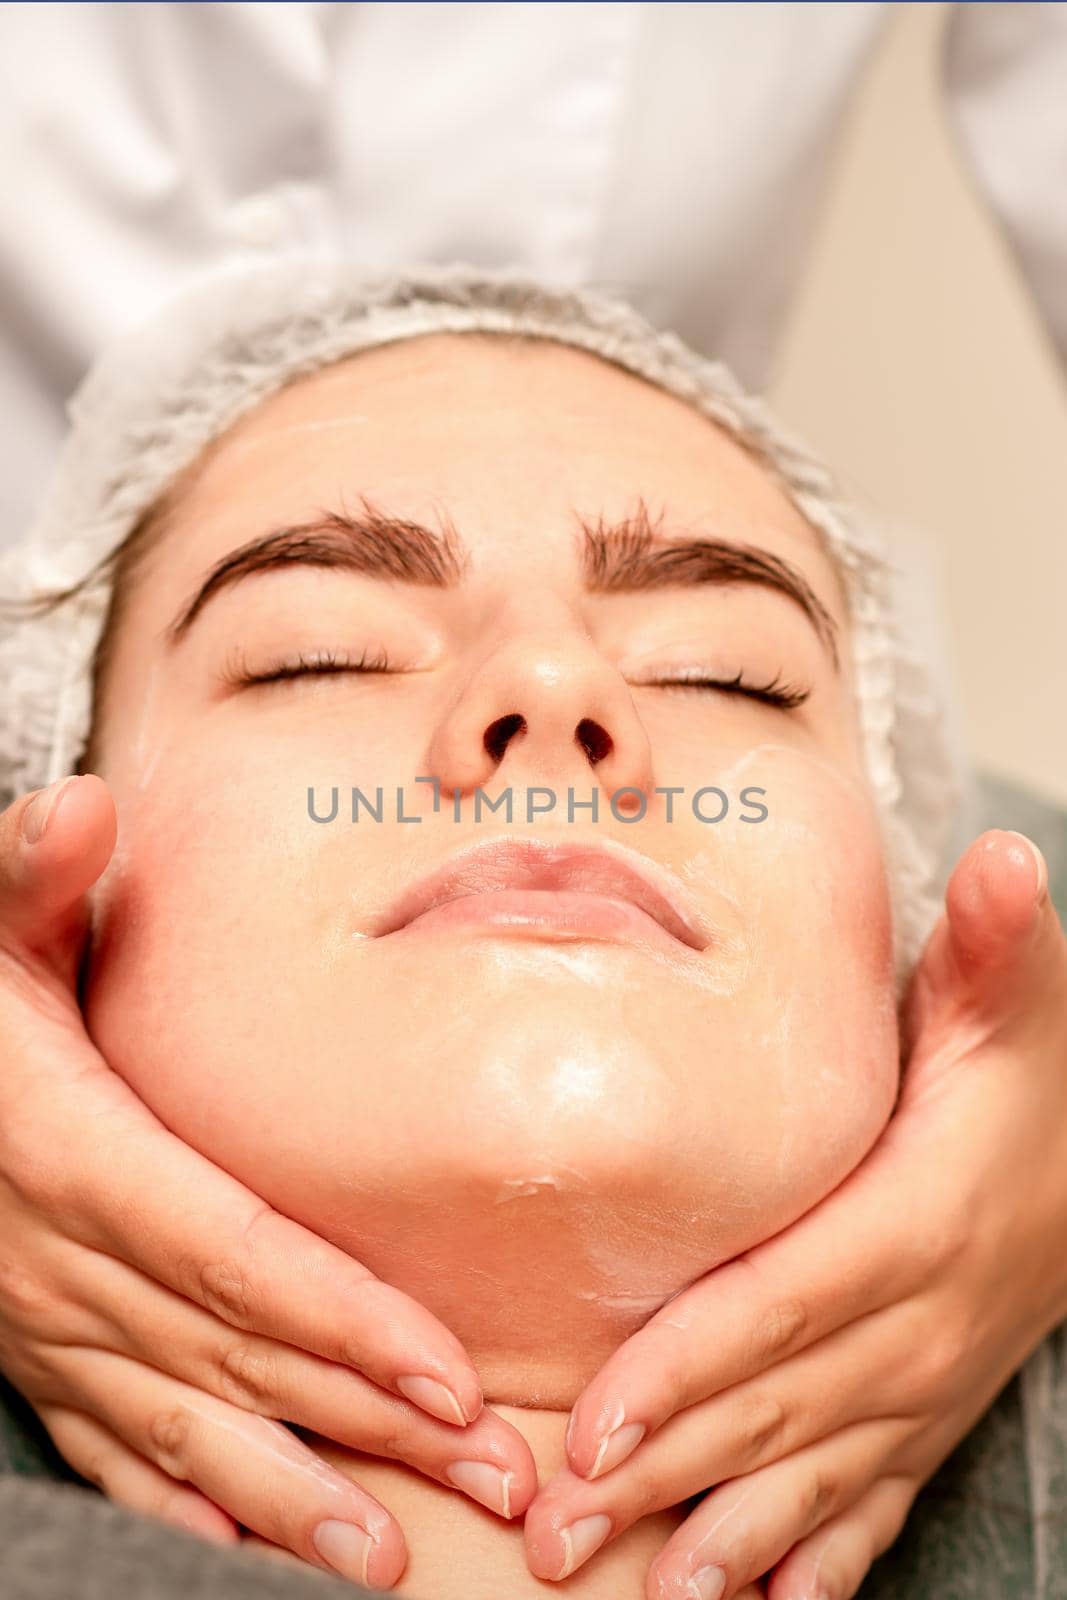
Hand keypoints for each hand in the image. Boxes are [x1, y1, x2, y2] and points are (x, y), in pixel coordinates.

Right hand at [0, 774, 536, 1588]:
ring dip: (293, 1496)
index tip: (448, 1375)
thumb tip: (83, 808)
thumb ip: (31, 873)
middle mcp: (59, 1260)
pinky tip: (249, 1546)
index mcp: (70, 1152)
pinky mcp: (31, 1350)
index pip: (231, 1252)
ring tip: (390, 1560)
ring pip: (184, 1426)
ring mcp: (40, 1323)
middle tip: (494, 1476)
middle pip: (237, 1356)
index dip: (340, 1319)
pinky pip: (112, 1445)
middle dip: (369, 1423)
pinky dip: (185, 1500)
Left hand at [523, 829, 1066, 1597]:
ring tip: (628, 1591)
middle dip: (662, 1474)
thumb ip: (990, 944)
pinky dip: (815, 1560)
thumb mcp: (1012, 1003)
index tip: (595, 1421)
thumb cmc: (1028, 1085)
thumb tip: (1002, 857)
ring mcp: (923, 1386)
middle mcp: (914, 1327)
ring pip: (811, 1475)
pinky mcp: (926, 1415)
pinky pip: (871, 1504)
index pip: (780, 1304)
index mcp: (911, 1224)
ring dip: (717, 1538)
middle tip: (555, 1533)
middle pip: (773, 1409)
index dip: (690, 1366)